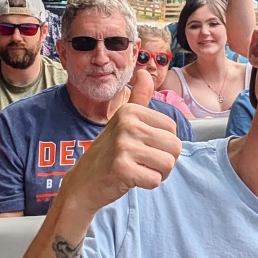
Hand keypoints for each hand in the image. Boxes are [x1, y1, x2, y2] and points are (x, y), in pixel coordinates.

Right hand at [57, 69, 180, 216]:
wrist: (83, 182)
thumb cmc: (107, 153)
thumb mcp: (121, 121)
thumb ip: (138, 98)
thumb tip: (144, 72)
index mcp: (130, 111)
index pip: (172, 128)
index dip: (163, 143)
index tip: (143, 148)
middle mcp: (127, 124)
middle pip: (175, 146)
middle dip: (164, 160)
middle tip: (142, 162)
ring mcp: (124, 146)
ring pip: (168, 164)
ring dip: (158, 173)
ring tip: (138, 170)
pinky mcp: (122, 168)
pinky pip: (155, 180)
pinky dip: (147, 184)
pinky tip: (131, 179)